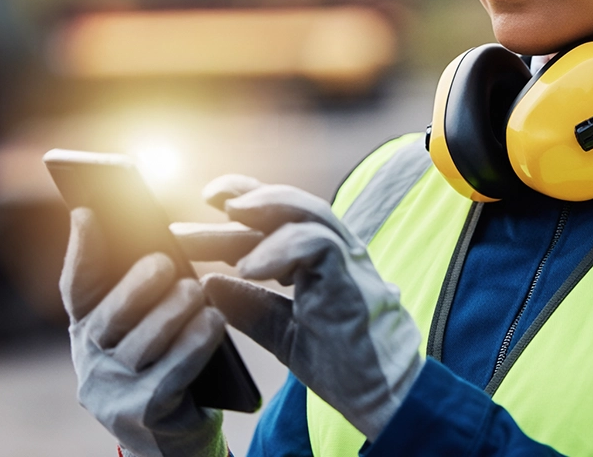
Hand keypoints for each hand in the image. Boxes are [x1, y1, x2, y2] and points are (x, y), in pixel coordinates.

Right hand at [60, 207, 228, 456]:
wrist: (176, 441)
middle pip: (109, 316)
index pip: (77, 287)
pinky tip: (214, 322)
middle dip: (137, 286)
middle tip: (166, 261)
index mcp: (88, 329)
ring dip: (172, 313)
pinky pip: (170, 373)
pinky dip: (194, 344)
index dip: (82, 249)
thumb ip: (143, 287)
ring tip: (195, 290)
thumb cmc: (168, 364)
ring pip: (142, 345)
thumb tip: (155, 232)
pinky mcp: (141, 415)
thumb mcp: (149, 326)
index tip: (90, 210)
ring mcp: (111, 391)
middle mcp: (90, 360)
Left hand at [174, 176, 422, 440]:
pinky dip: (281, 248)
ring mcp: (348, 262)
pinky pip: (318, 244)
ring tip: (230, 215)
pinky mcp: (353, 278)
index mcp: (320, 263)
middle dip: (249, 196)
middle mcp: (336, 253)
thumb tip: (208, 285)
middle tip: (210, 195)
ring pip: (309, 212)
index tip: (210, 201)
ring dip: (266, 208)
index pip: (282, 220)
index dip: (248, 204)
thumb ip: (249, 308)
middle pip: (292, 207)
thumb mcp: (283, 334)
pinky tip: (249, 267)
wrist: (385, 397)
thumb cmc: (345, 367)